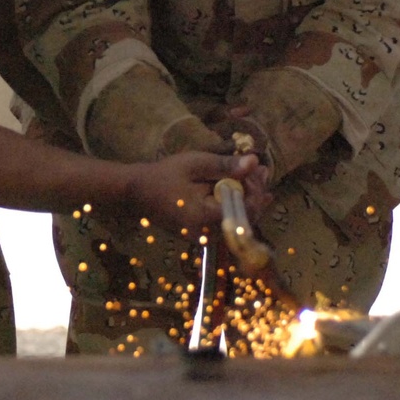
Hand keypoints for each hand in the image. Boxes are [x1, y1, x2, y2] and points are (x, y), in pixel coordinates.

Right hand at [126, 152, 268, 236]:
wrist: (136, 192)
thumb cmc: (164, 175)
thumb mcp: (194, 164)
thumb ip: (224, 165)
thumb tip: (254, 162)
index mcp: (205, 217)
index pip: (244, 211)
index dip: (256, 192)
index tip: (258, 171)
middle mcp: (208, 234)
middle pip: (245, 219)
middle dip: (257, 194)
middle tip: (262, 171)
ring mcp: (205, 237)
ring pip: (238, 221)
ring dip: (249, 199)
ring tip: (258, 176)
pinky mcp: (202, 235)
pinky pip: (227, 223)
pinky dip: (236, 206)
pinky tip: (243, 189)